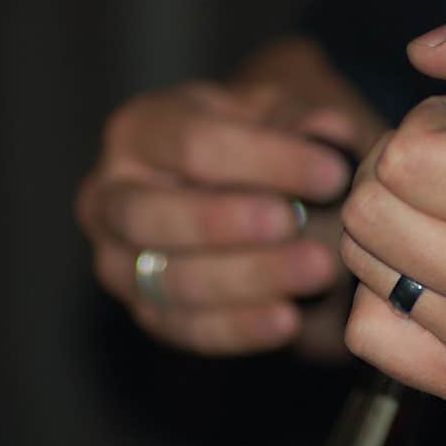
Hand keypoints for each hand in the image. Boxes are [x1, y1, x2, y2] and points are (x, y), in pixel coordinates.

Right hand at [77, 38, 385, 356]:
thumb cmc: (269, 147)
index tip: (332, 174)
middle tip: (297, 223)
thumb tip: (329, 129)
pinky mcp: (149, 313)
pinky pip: (188, 329)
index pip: (192, 144)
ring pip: (172, 279)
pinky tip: (289, 319)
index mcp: (141, 130)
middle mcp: (112, 197)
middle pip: (156, 214)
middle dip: (231, 221)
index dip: (265, 160)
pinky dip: (240, 327)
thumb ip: (305, 121)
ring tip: (318, 269)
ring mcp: (121, 261)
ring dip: (249, 277)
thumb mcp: (286, 117)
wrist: (262, 196)